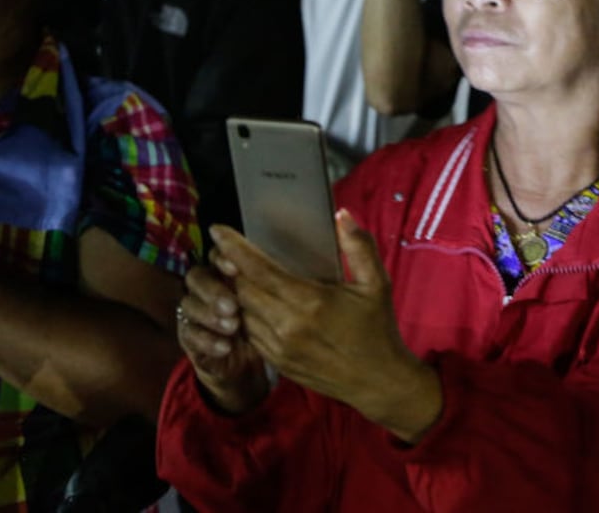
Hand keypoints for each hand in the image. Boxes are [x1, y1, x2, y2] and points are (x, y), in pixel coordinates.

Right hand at [176, 257, 271, 414]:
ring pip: (189, 305)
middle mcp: (206, 288)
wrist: (253, 367)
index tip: (234, 268)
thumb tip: (264, 263)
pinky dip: (206, 340)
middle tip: (232, 306)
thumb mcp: (272, 305)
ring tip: (232, 327)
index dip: (221, 258)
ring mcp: (194, 313)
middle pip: (196, 277)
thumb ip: (265, 282)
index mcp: (226, 273)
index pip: (216, 256)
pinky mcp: (189, 338)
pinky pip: (189, 335)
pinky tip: (225, 347)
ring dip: (209, 315)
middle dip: (213, 290)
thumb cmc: (267, 328)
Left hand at [210, 212, 441, 439]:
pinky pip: (249, 333)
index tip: (218, 231)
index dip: (233, 248)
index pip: (258, 269)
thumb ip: (358, 246)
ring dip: (235, 292)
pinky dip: (245, 315)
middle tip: (226, 249)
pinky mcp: (278, 363)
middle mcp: (288, 326)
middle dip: (230, 267)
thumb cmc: (378, 331)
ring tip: (235, 273)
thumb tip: (342, 215)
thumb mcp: (377, 284)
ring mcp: (280, 348)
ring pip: (241, 312)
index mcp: (310, 302)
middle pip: (241, 289)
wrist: (379, 383)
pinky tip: (251, 302)